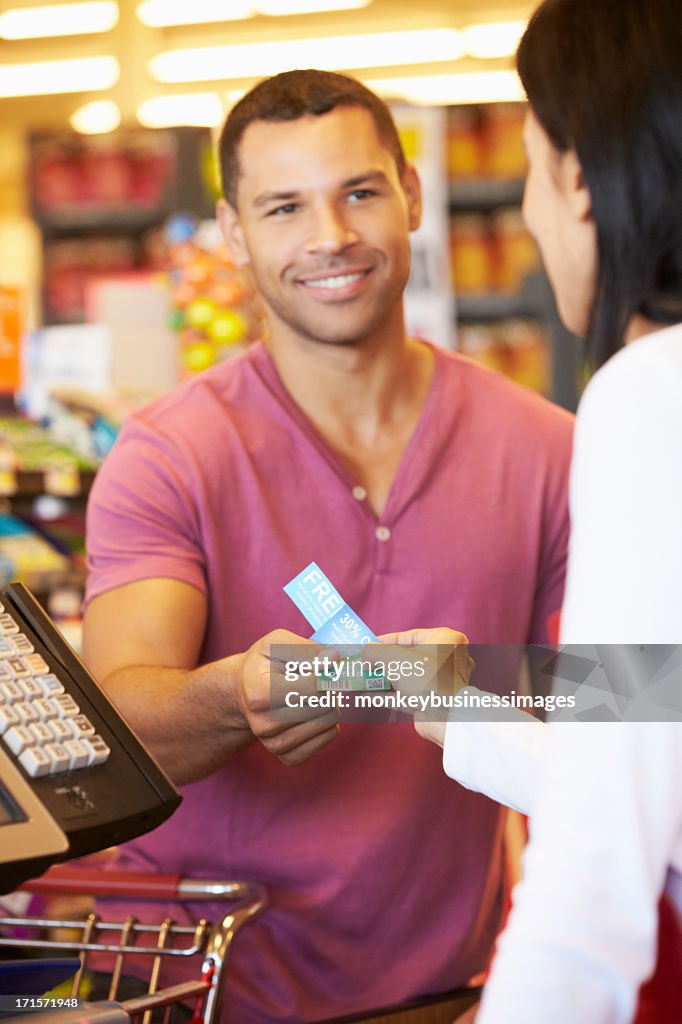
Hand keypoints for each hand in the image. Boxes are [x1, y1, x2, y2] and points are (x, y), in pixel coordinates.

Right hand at [236, 630, 339, 764]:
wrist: (245, 690)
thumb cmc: (264, 663)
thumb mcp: (277, 643)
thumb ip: (306, 649)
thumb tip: (334, 660)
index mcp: (258, 693)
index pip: (313, 686)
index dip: (325, 672)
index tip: (322, 664)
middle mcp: (263, 724)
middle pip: (324, 706)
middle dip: (328, 688)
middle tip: (317, 680)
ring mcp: (274, 744)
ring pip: (329, 723)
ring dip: (329, 705)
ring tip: (313, 695)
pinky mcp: (287, 756)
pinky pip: (326, 739)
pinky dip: (328, 724)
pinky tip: (316, 712)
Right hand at [376, 627, 473, 747]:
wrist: (445, 716)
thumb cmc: (425, 677)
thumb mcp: (392, 658)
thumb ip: (374, 651)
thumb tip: (365, 652)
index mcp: (446, 640)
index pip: (411, 636)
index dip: (387, 640)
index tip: (369, 645)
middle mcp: (448, 659)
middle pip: (409, 658)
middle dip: (384, 662)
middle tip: (366, 663)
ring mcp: (442, 683)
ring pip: (407, 678)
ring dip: (384, 679)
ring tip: (363, 679)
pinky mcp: (434, 702)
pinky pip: (408, 694)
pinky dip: (389, 695)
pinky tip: (368, 696)